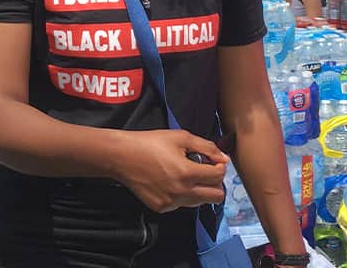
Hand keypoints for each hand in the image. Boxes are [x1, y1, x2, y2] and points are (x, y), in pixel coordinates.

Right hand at [113, 130, 227, 212]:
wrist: (122, 156)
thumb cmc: (149, 143)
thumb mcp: (181, 137)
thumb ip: (207, 147)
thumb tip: (224, 158)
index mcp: (187, 173)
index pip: (219, 176)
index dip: (220, 166)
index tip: (213, 161)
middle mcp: (181, 192)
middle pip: (216, 197)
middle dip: (215, 183)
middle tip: (206, 171)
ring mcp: (171, 202)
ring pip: (200, 202)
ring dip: (200, 189)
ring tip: (187, 174)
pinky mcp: (161, 208)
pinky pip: (182, 204)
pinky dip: (183, 194)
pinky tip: (171, 181)